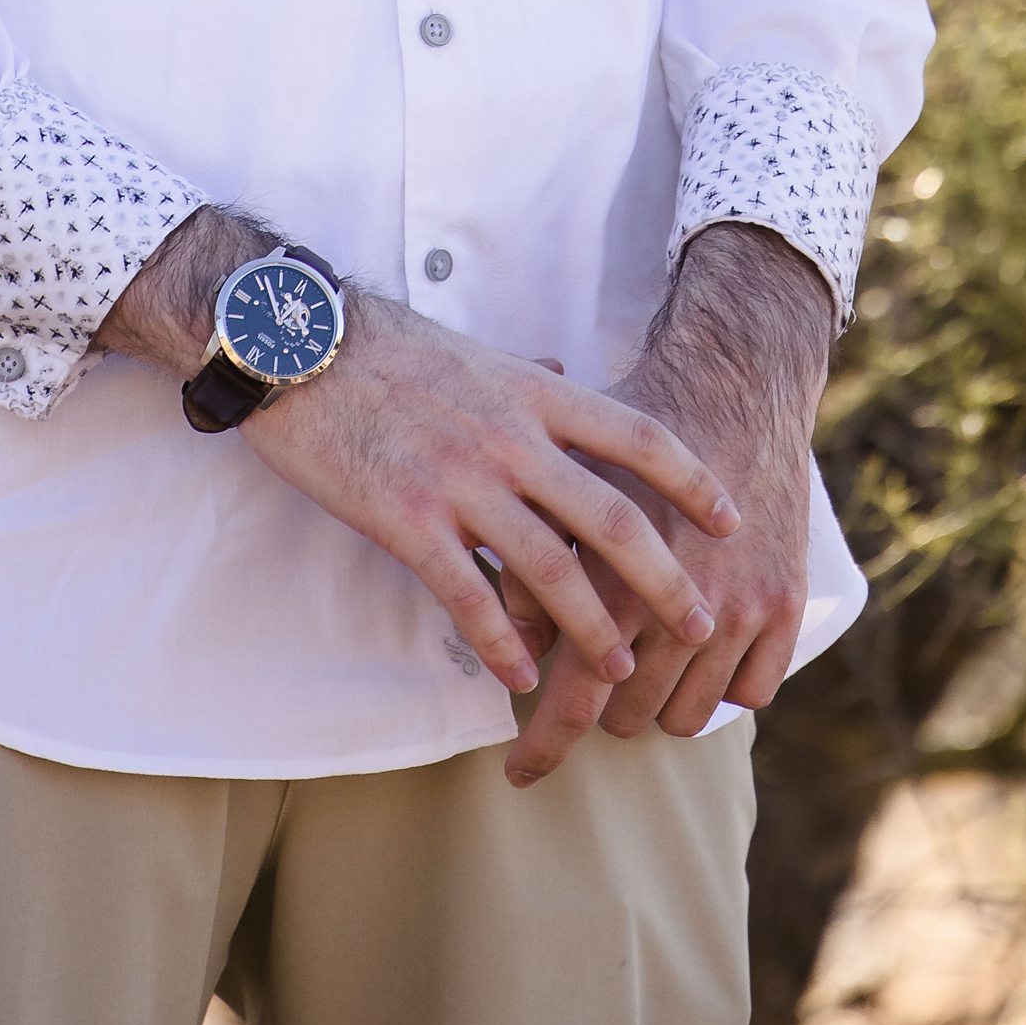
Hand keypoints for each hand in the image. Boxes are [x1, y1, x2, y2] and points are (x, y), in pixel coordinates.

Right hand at [102, 210, 738, 708]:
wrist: (295, 345)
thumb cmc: (383, 345)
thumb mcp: (474, 349)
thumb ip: (527, 374)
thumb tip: (563, 374)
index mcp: (534, 393)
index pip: (639, 437)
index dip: (692, 482)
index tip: (729, 518)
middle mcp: (511, 439)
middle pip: (612, 518)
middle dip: (665, 579)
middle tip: (699, 620)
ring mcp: (460, 482)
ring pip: (551, 570)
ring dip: (593, 629)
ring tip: (620, 667)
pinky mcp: (407, 520)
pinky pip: (469, 595)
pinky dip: (503, 644)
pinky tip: (521, 679)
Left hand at [502, 223, 833, 787]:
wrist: (734, 383)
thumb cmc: (632, 429)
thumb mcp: (565, 488)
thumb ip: (532, 566)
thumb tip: (521, 646)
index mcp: (615, 577)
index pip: (574, 697)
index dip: (544, 748)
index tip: (518, 774)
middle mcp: (679, 603)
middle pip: (630, 715)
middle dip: (604, 704)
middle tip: (594, 672)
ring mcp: (741, 609)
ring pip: (690, 715)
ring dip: (661, 699)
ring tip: (644, 662)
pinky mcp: (786, 605)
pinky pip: (753, 692)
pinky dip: (726, 684)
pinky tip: (702, 652)